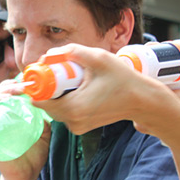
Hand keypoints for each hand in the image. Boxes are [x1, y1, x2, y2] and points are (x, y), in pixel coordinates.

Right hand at [0, 82, 49, 179]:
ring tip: (10, 94)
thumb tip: (49, 105)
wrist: (26, 177)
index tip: (25, 83)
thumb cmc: (32, 157)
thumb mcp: (44, 134)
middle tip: (20, 88)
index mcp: (11, 117)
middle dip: (6, 87)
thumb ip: (45, 120)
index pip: (6, 95)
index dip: (12, 85)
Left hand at [30, 44, 148, 134]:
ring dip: (57, 95)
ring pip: (53, 109)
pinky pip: (63, 113)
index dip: (36, 85)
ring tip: (73, 81)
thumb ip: (72, 52)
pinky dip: (65, 101)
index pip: (38, 100)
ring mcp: (76, 126)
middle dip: (48, 88)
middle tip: (60, 73)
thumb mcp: (98, 59)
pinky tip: (79, 90)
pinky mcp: (80, 127)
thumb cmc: (123, 80)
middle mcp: (72, 121)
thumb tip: (48, 55)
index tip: (43, 72)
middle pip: (44, 104)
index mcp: (73, 108)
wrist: (143, 101)